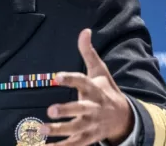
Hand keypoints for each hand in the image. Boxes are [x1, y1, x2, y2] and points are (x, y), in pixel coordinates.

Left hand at [41, 29, 133, 144]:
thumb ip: (88, 52)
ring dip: (59, 131)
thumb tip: (84, 30)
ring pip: (75, 130)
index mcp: (95, 90)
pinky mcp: (88, 138)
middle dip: (67, 111)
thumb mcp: (100, 71)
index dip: (70, 80)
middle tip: (50, 110)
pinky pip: (74, 145)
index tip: (56, 77)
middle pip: (80, 110)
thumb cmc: (106, 90)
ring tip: (41, 130)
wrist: (124, 118)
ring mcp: (91, 125)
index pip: (83, 82)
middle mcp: (94, 108)